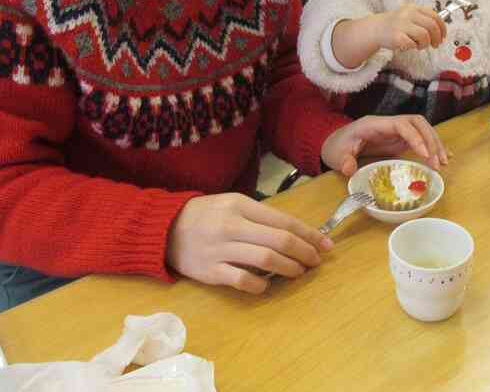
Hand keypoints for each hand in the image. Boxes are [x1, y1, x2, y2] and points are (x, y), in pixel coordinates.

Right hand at [166, 193, 332, 293]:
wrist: (164, 229)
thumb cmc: (205, 215)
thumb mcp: (232, 205)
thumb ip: (260, 217)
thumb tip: (295, 232)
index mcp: (240, 205)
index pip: (283, 220)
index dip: (308, 234)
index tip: (325, 244)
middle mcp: (232, 225)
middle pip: (279, 240)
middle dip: (304, 252)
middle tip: (317, 260)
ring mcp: (221, 249)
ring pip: (265, 259)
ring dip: (289, 267)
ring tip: (300, 272)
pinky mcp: (211, 271)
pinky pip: (242, 280)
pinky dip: (261, 284)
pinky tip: (269, 284)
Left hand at [321, 114, 448, 175]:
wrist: (335, 143)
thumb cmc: (336, 147)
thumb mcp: (336, 154)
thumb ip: (343, 160)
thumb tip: (350, 169)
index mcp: (375, 124)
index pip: (402, 124)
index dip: (416, 137)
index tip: (426, 155)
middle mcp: (389, 124)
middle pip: (418, 123)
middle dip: (431, 140)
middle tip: (438, 163)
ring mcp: (396, 131)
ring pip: (422, 130)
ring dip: (435, 144)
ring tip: (443, 163)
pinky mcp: (399, 140)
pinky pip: (421, 139)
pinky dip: (433, 147)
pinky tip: (444, 157)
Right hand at [371, 4, 446, 51]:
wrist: (376, 29)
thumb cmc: (396, 25)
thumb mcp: (410, 16)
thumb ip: (425, 19)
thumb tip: (441, 29)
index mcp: (414, 8)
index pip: (435, 16)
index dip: (442, 28)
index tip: (443, 36)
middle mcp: (408, 14)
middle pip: (432, 26)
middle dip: (437, 38)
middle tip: (435, 44)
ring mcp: (401, 25)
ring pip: (424, 36)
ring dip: (425, 44)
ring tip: (420, 45)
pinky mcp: (396, 37)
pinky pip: (412, 44)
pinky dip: (414, 47)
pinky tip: (409, 45)